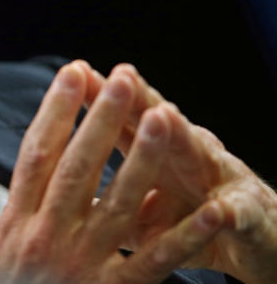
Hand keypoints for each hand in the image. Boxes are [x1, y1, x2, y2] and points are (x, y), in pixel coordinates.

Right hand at [0, 63, 225, 283]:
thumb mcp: (4, 253)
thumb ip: (29, 211)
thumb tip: (52, 165)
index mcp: (18, 224)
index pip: (35, 155)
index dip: (54, 112)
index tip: (74, 73)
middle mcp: (45, 238)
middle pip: (76, 169)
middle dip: (100, 121)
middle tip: (123, 79)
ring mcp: (79, 266)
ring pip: (118, 204)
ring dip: (143, 160)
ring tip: (165, 118)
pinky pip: (155, 261)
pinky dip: (185, 235)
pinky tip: (210, 208)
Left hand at [76, 61, 276, 283]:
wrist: (260, 241)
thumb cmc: (194, 220)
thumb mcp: (143, 207)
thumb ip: (108, 193)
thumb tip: (57, 184)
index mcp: (160, 154)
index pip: (124, 119)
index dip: (101, 97)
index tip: (76, 73)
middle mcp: (190, 157)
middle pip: (162, 123)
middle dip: (140, 99)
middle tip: (120, 75)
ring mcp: (222, 182)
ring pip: (201, 154)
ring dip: (182, 137)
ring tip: (164, 117)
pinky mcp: (248, 217)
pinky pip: (237, 215)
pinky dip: (227, 213)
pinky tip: (219, 210)